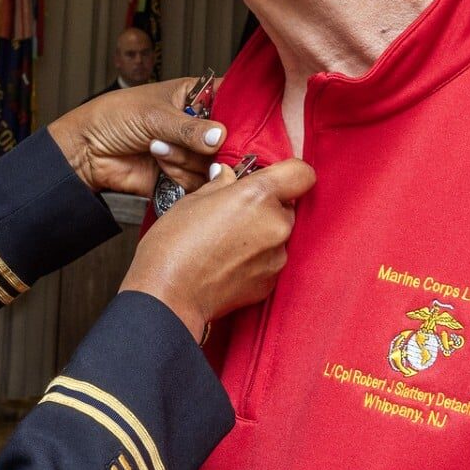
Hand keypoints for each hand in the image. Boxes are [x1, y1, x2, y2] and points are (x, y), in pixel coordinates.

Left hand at [47, 77, 225, 197]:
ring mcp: (191, 152)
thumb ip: (188, 128)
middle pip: (229, 140)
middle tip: (194, 144)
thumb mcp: (152, 115)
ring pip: (213, 164)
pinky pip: (199, 183)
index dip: (240, 114)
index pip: (232, 101)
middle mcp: (198, 125)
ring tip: (158, 149)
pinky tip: (160, 167)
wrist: (87, 151)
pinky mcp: (182, 175)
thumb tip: (219, 136)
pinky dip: (180, 177)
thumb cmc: (113, 117)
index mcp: (194, 96)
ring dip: (185, 160)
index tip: (234, 126)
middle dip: (210, 146)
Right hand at [121, 159, 315, 339]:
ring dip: (260, 233)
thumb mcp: (193, 201)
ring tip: (226, 242)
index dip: (289, 173)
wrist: (168, 296)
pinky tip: (228, 262)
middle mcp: (276, 225)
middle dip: (266, 206)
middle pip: (287, 206)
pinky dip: (255, 258)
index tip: (274, 177)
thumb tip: (229, 177)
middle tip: (235, 213)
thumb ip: (221, 185)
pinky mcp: (272, 281)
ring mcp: (277, 257)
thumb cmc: (173, 247)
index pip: (301, 174)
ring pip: (278, 234)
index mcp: (258, 196)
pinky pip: (270, 260)